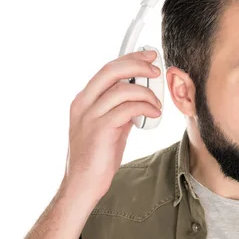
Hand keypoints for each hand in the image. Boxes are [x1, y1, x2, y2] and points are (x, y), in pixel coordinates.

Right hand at [62, 50, 161, 201]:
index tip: (149, 55)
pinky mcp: (100, 129)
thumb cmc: (96, 157)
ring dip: (146, 93)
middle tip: (156, 70)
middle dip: (138, 65)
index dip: (130, 57)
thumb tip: (139, 97)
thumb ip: (119, 109)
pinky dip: (145, 107)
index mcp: (84, 100)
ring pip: (123, 89)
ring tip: (156, 104)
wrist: (82, 184)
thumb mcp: (109, 127)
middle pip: (112, 70)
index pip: (107, 68)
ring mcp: (90, 115)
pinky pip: (128, 108)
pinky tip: (154, 113)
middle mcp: (84, 103)